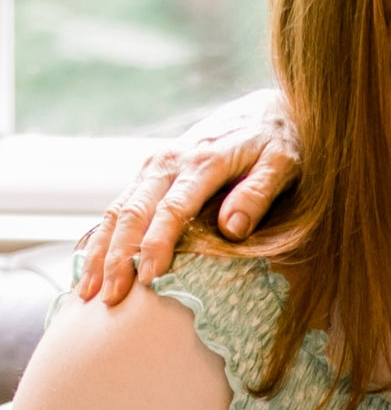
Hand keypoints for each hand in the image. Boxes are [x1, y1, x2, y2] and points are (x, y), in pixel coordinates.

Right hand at [76, 90, 299, 304]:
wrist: (266, 111)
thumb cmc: (280, 142)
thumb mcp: (284, 163)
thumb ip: (260, 193)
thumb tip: (233, 228)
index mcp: (205, 161)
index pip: (173, 209)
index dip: (158, 245)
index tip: (150, 279)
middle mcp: (171, 161)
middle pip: (133, 212)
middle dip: (118, 257)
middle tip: (109, 299)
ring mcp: (156, 165)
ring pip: (117, 209)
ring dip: (100, 251)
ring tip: (87, 292)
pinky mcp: (150, 171)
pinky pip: (118, 205)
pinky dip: (101, 236)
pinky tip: (91, 265)